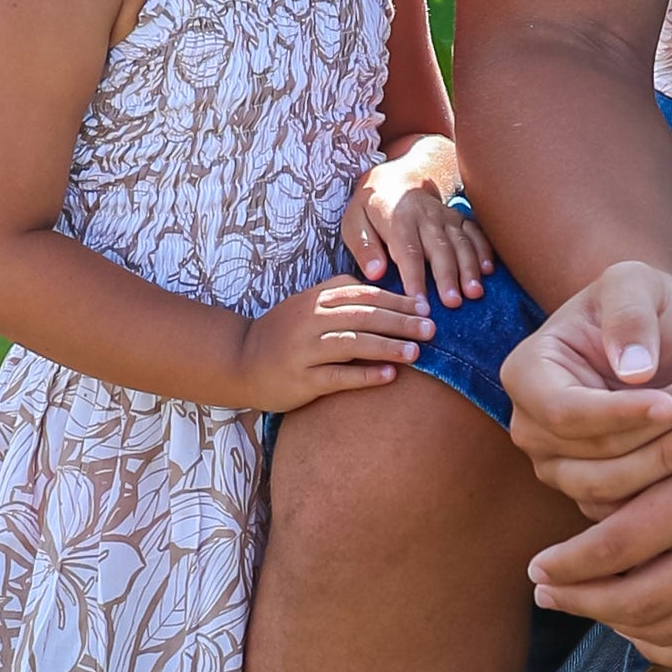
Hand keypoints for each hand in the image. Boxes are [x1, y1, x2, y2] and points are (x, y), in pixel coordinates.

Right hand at [237, 275, 433, 408]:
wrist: (240, 361)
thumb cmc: (283, 333)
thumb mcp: (307, 305)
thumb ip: (339, 294)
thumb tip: (384, 292)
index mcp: (316, 299)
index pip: (363, 294)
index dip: (396, 300)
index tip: (425, 307)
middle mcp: (310, 320)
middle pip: (363, 316)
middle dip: (401, 322)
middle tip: (432, 329)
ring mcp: (304, 350)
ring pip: (352, 343)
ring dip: (388, 347)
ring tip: (418, 352)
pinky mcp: (301, 379)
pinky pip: (338, 376)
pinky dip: (366, 375)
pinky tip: (390, 376)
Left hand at [343, 141, 490, 307]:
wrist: (396, 177)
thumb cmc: (371, 208)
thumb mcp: (354, 221)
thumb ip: (363, 247)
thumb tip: (375, 273)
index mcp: (397, 218)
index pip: (408, 251)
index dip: (414, 278)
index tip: (419, 304)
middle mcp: (425, 216)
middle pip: (439, 248)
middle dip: (448, 276)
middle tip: (453, 303)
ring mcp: (445, 216)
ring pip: (461, 241)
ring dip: (470, 268)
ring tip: (474, 293)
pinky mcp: (459, 217)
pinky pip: (476, 232)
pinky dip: (485, 250)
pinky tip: (489, 271)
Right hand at [501, 258, 671, 519]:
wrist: (660, 339)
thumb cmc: (640, 301)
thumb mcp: (636, 282)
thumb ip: (630, 314)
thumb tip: (633, 372)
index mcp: (526, 373)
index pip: (563, 411)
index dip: (617, 414)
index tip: (670, 404)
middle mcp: (531, 427)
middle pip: (590, 456)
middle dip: (656, 439)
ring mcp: (558, 467)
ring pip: (608, 490)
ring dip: (667, 466)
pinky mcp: (592, 494)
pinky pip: (624, 514)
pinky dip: (667, 493)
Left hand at [526, 352, 671, 670]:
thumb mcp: (671, 431)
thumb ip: (625, 488)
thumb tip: (566, 549)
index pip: (615, 549)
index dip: (566, 566)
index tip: (536, 567)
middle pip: (637, 600)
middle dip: (579, 601)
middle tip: (547, 591)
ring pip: (668, 631)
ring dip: (615, 625)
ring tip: (587, 604)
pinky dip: (662, 644)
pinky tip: (634, 624)